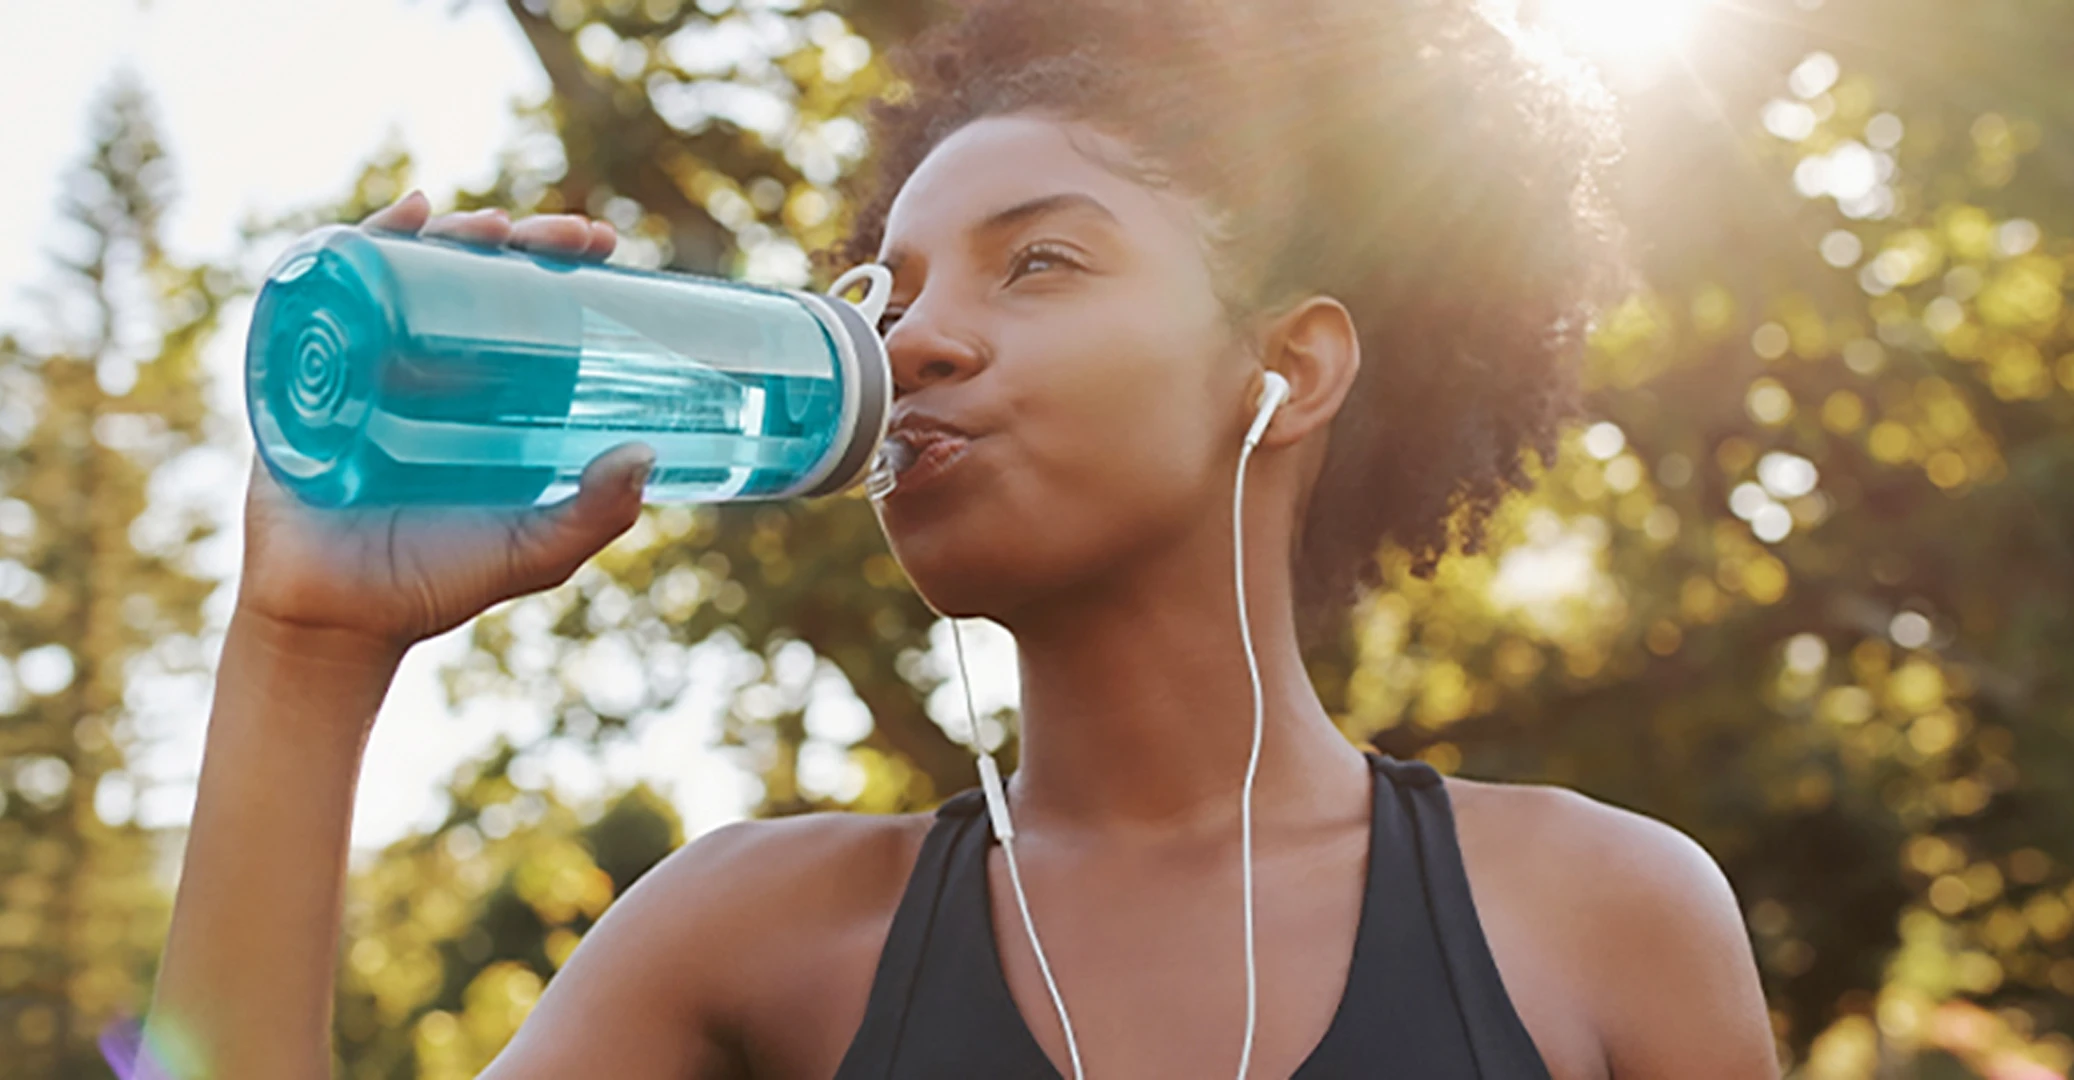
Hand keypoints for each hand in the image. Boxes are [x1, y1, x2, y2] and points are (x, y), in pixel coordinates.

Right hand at [235, 191, 649, 654]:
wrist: (337, 621)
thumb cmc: (436, 582)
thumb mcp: (532, 549)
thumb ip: (594, 514)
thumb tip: (646, 455)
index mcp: (483, 393)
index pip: (524, 305)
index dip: (560, 263)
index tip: (604, 242)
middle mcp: (425, 368)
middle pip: (469, 275)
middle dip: (517, 238)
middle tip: (564, 234)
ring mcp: (364, 364)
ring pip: (405, 273)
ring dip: (447, 233)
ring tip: (488, 224)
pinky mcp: (307, 374)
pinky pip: (325, 296)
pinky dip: (357, 247)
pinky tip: (400, 217)